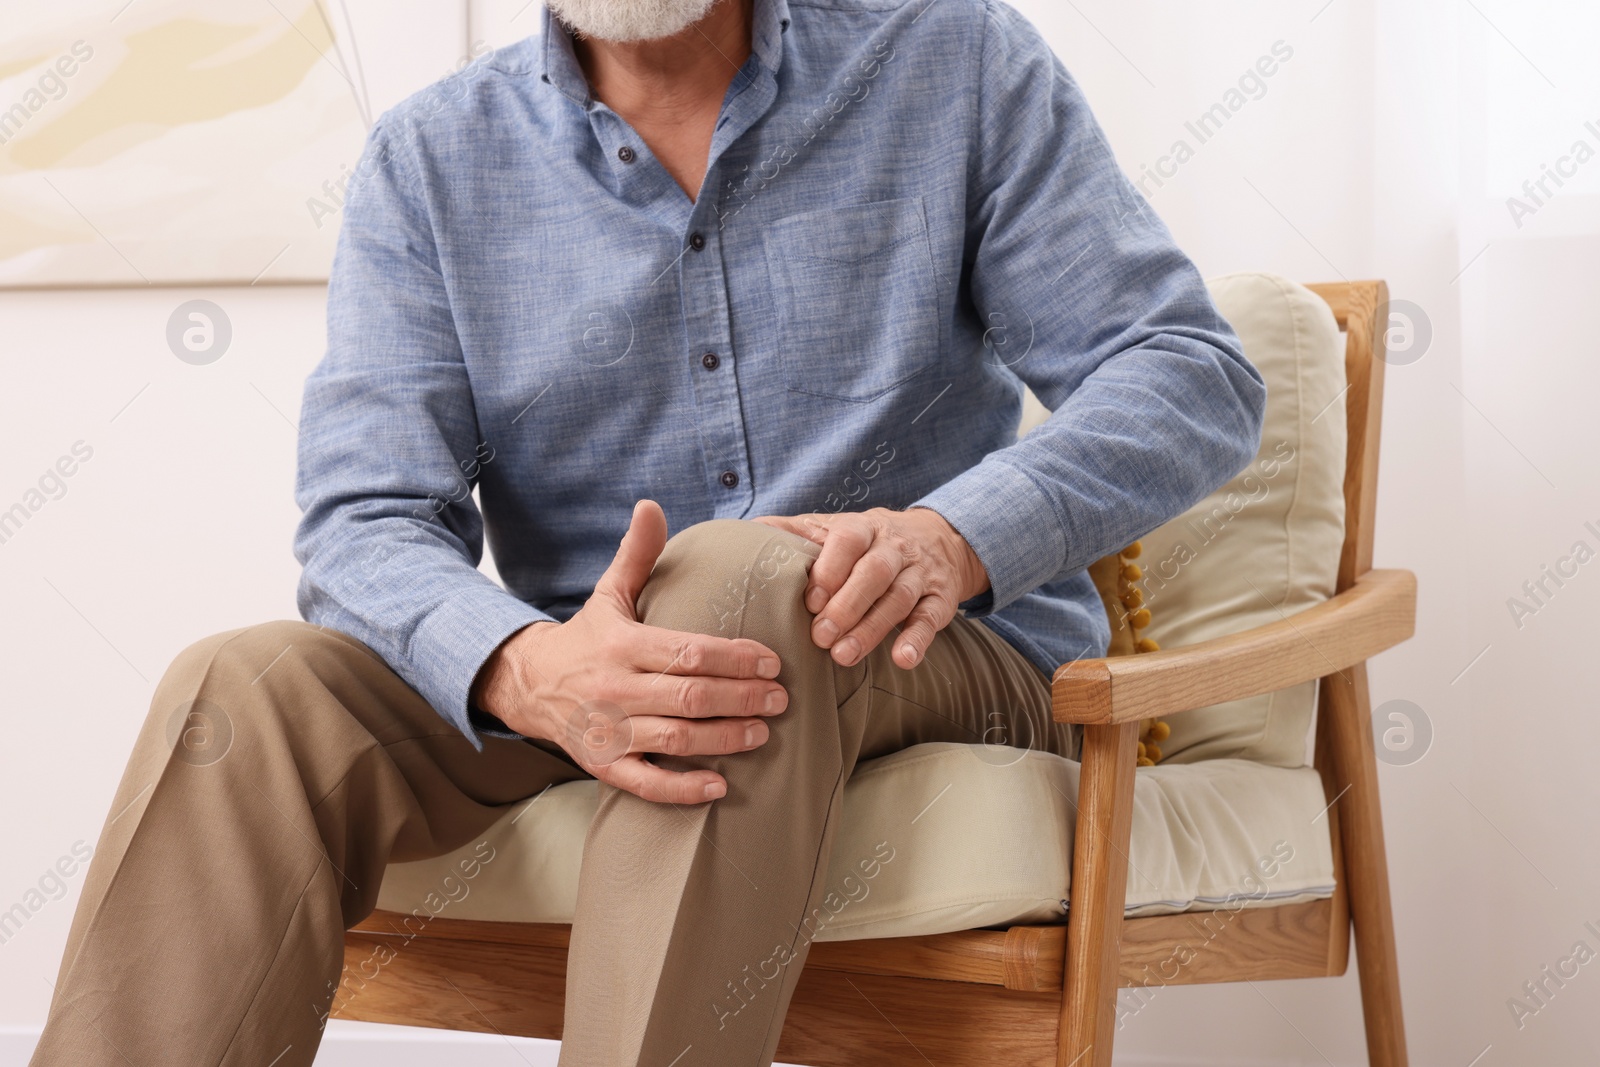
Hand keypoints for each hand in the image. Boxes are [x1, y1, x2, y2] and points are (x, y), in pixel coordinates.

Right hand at [471, 500, 787, 803]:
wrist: (528, 685)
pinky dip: (682, 789)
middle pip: (689, 696)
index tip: (772, 660)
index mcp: (622, 645)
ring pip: (675, 740)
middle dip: (742, 698)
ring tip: (763, 732)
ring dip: (724, 738)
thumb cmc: (585, 639)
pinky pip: (645, 784)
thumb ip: (636, 555)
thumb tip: (651, 505)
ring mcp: (608, 731)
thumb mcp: (607, 595)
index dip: (734, 657)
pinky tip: (719, 785)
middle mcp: (614, 689)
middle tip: (782, 698)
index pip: (688, 651)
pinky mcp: (602, 766)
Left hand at [751, 507, 988, 669]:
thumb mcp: (834, 528)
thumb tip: (743, 532)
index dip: (830, 569)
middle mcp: (895, 548)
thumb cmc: (868, 542)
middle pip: (875, 572)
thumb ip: (793, 532)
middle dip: (848, 605)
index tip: (810, 600)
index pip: (849, 540)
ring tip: (844, 656)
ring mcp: (920, 573)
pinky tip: (903, 659)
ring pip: (899, 598)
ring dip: (873, 629)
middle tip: (821, 637)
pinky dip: (918, 640)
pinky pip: (931, 619)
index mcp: (864, 528)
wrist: (937, 539)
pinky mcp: (940, 599)